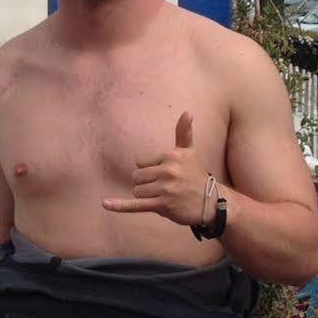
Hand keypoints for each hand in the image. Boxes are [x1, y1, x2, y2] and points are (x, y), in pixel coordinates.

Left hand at [102, 111, 212, 227]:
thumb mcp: (190, 153)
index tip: (166, 176)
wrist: (211, 202)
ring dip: (147, 197)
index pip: (140, 163)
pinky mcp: (162, 205)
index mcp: (171, 155)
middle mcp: (168, 170)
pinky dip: (120, 205)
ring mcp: (165, 189)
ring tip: (165, 197)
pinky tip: (105, 204)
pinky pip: (136, 205)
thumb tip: (187, 112)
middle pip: (137, 177)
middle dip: (147, 185)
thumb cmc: (196, 176)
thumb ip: (184, 132)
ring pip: (137, 191)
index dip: (149, 171)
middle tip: (166, 188)